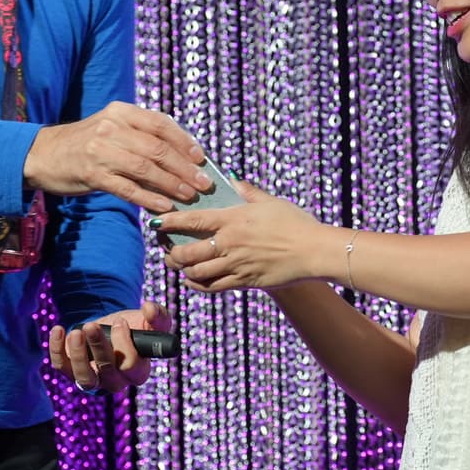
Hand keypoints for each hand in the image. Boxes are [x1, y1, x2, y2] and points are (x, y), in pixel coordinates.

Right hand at [23, 102, 211, 214]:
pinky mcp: (92, 174)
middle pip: (157, 148)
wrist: (41, 154)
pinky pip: (127, 188)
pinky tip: (164, 206)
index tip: (202, 158)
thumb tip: (182, 156)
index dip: (185, 141)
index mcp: (121, 112)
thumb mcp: (112, 128)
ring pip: (146, 169)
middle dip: (185, 167)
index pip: (161, 124)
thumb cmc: (85, 143)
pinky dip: (149, 198)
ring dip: (172, 184)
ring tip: (190, 195)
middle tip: (204, 183)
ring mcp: (101, 151)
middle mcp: (111, 127)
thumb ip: (141, 136)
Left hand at [47, 302, 170, 394]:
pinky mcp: (71, 371)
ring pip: (84, 377)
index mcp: (138, 372)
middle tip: (93, 325)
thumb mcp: (150, 321)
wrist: (110, 329)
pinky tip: (59, 330)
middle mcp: (115, 381)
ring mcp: (93, 379)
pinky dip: (56, 349)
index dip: (124, 345)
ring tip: (76, 331)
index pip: (131, 367)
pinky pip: (61, 366)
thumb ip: (157, 316)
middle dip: (99, 347)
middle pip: (107, 372)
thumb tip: (150, 308)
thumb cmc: (134, 328)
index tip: (120, 322)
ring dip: (77, 354)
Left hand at [160, 184, 328, 292]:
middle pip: (187, 252)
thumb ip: (248, 192)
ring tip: (178, 265)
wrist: (314, 251)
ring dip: (183, 270)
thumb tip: (231, 181)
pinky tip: (192, 281)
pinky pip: (213, 287)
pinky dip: (197, 285)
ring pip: (197, 273)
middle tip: (166, 249)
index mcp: (234, 219)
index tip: (154, 222)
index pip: (192, 220)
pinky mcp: (245, 281)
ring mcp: (237, 264)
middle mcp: (230, 243)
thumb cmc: (296, 222)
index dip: (168, 221)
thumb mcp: (271, 201)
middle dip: (171, 253)